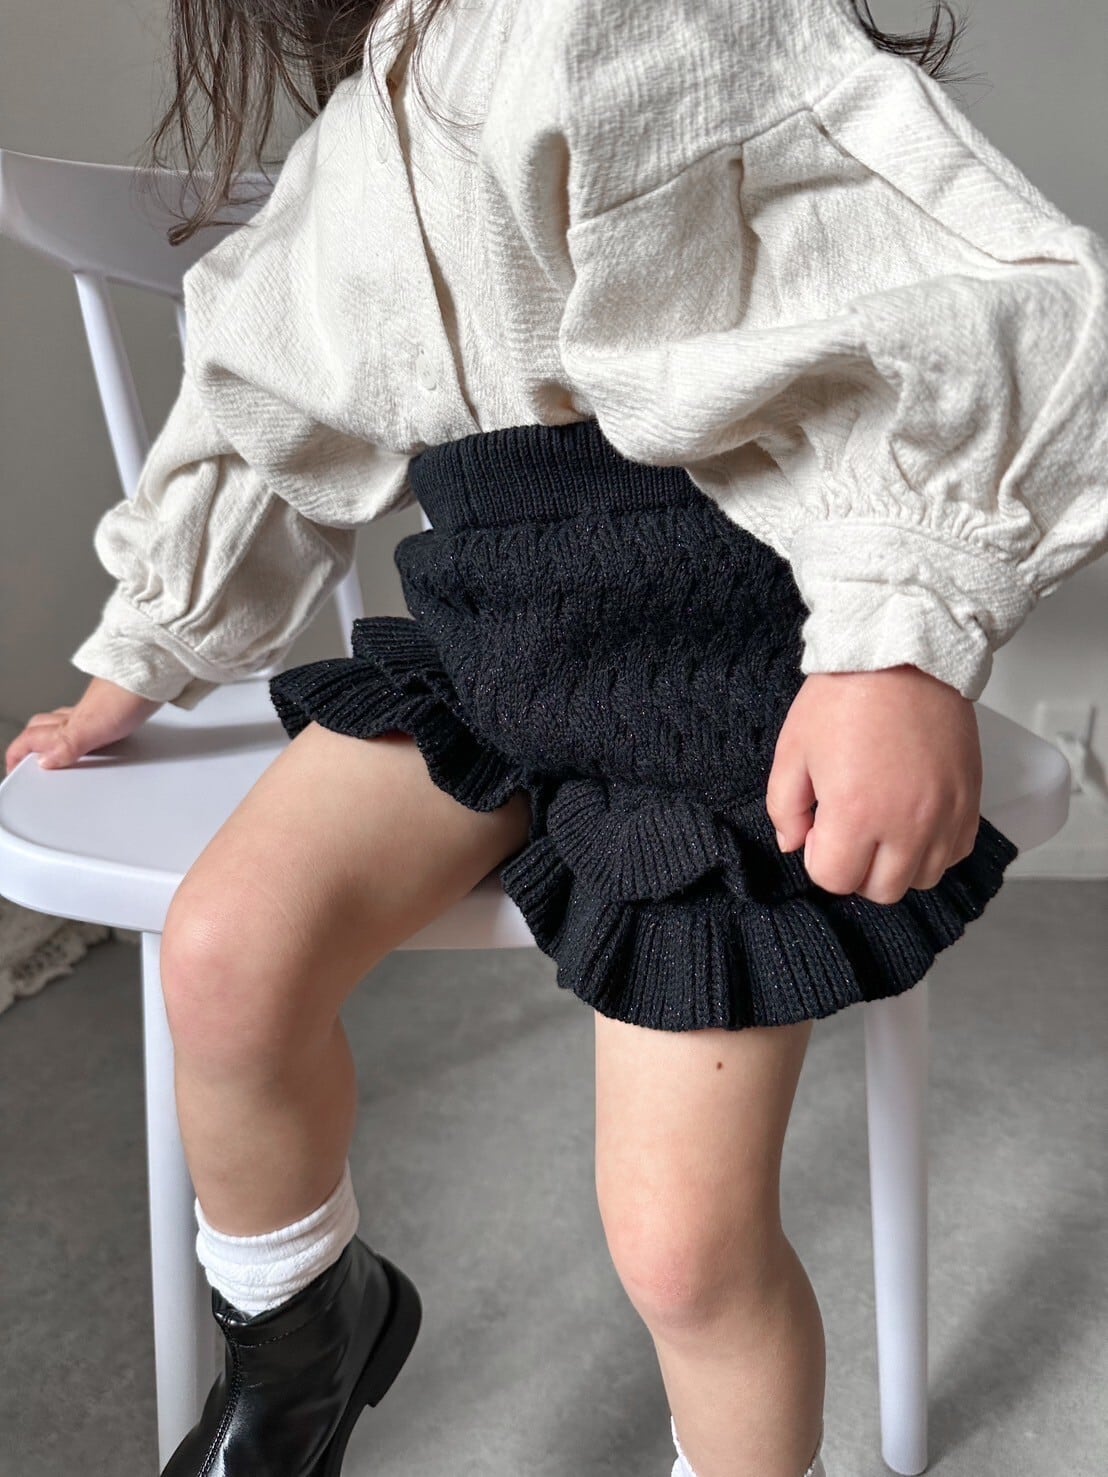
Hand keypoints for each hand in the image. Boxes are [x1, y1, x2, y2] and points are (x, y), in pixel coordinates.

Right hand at [4, 677, 163, 775]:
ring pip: (65, 722)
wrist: (155, 673)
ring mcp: (97, 710)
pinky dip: (85, 732)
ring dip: (57, 736)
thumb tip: (44, 761)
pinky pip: (92, 721)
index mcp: (68, 722)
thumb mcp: (92, 727)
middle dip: (31, 741)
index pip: (31, 737)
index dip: (18, 753)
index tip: (13, 769)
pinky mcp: (117, 709)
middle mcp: (79, 714)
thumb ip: (67, 745)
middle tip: (29, 759)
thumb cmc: (127, 692)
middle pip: (42, 726)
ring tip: (56, 751)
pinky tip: (97, 736)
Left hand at [766, 665, 982, 904]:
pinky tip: (914, 819)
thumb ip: (784, 807)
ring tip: (882, 825)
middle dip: (856, 869)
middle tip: (847, 831)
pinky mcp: (971, 800)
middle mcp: (907, 824)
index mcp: (856, 813)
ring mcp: (945, 815)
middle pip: (880, 890)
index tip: (817, 830)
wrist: (904, 652)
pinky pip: (956, 853)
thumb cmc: (846, 694)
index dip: (818, 859)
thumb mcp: (793, 749)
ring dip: (897, 864)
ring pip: (922, 879)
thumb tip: (792, 844)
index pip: (834, 880)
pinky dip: (934, 849)